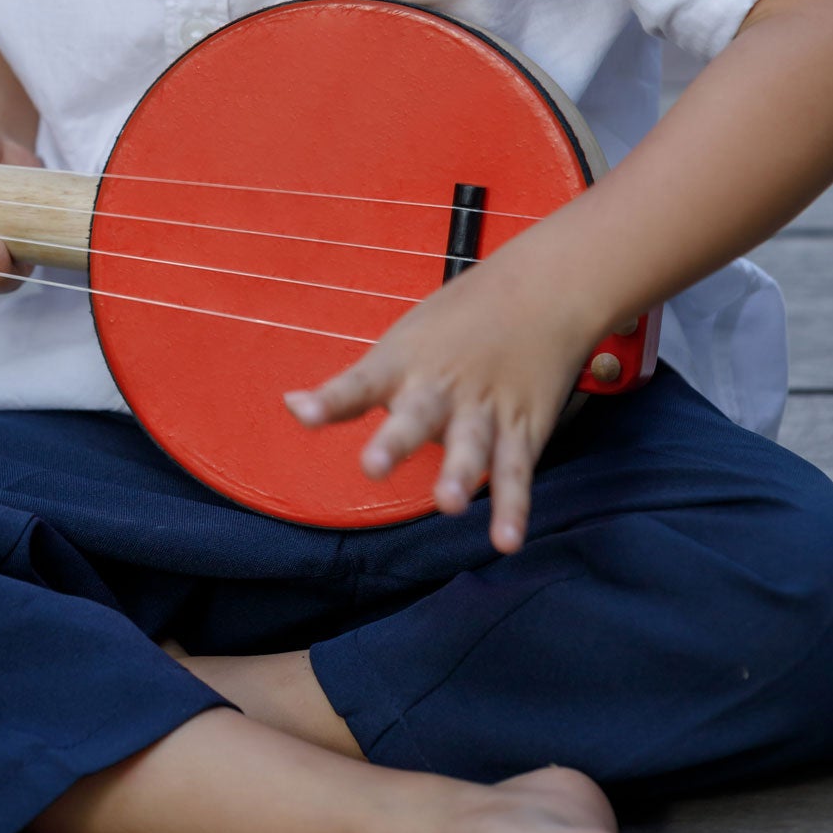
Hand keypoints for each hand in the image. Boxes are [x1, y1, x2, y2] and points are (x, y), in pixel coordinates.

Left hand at [282, 252, 594, 554]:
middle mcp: (440, 388)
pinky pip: (515, 472)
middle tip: (373, 466)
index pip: (359, 383)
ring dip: (458, 474)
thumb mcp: (403, 343)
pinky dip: (512, 507)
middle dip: (394, 441)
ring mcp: (483, 410)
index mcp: (403, 363)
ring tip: (447, 503)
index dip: (329, 398)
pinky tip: (506, 541)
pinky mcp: (522, 430)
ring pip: (471, 445)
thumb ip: (355, 387)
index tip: (299, 410)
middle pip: (415, 415)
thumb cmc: (458, 321)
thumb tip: (291, 406)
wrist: (542, 292)